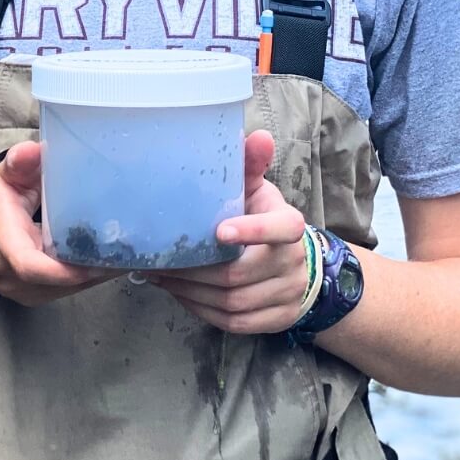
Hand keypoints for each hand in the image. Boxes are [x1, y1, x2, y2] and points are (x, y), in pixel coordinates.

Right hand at [0, 140, 114, 305]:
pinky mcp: (30, 295)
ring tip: (125, 253)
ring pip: (62, 290)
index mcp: (1, 236)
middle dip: (92, 269)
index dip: (62, 269)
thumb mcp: (4, 174)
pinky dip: (86, 278)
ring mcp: (17, 288)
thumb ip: (19, 162)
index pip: (27, 263)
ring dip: (94, 275)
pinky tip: (107, 261)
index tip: (96, 261)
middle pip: (53, 281)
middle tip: (129, 248)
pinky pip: (63, 292)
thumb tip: (34, 150)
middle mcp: (6, 270)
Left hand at [147, 130, 307, 333]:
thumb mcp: (259, 190)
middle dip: (196, 270)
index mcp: (289, 226)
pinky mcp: (275, 320)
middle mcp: (292, 263)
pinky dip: (202, 310)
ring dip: (192, 292)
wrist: (298, 266)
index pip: (279, 228)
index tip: (219, 231)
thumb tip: (258, 136)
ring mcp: (286, 295)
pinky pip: (234, 323)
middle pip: (239, 273)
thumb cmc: (265, 218)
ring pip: (233, 302)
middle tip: (161, 259)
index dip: (252, 231)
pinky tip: (180, 294)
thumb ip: (252, 165)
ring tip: (162, 276)